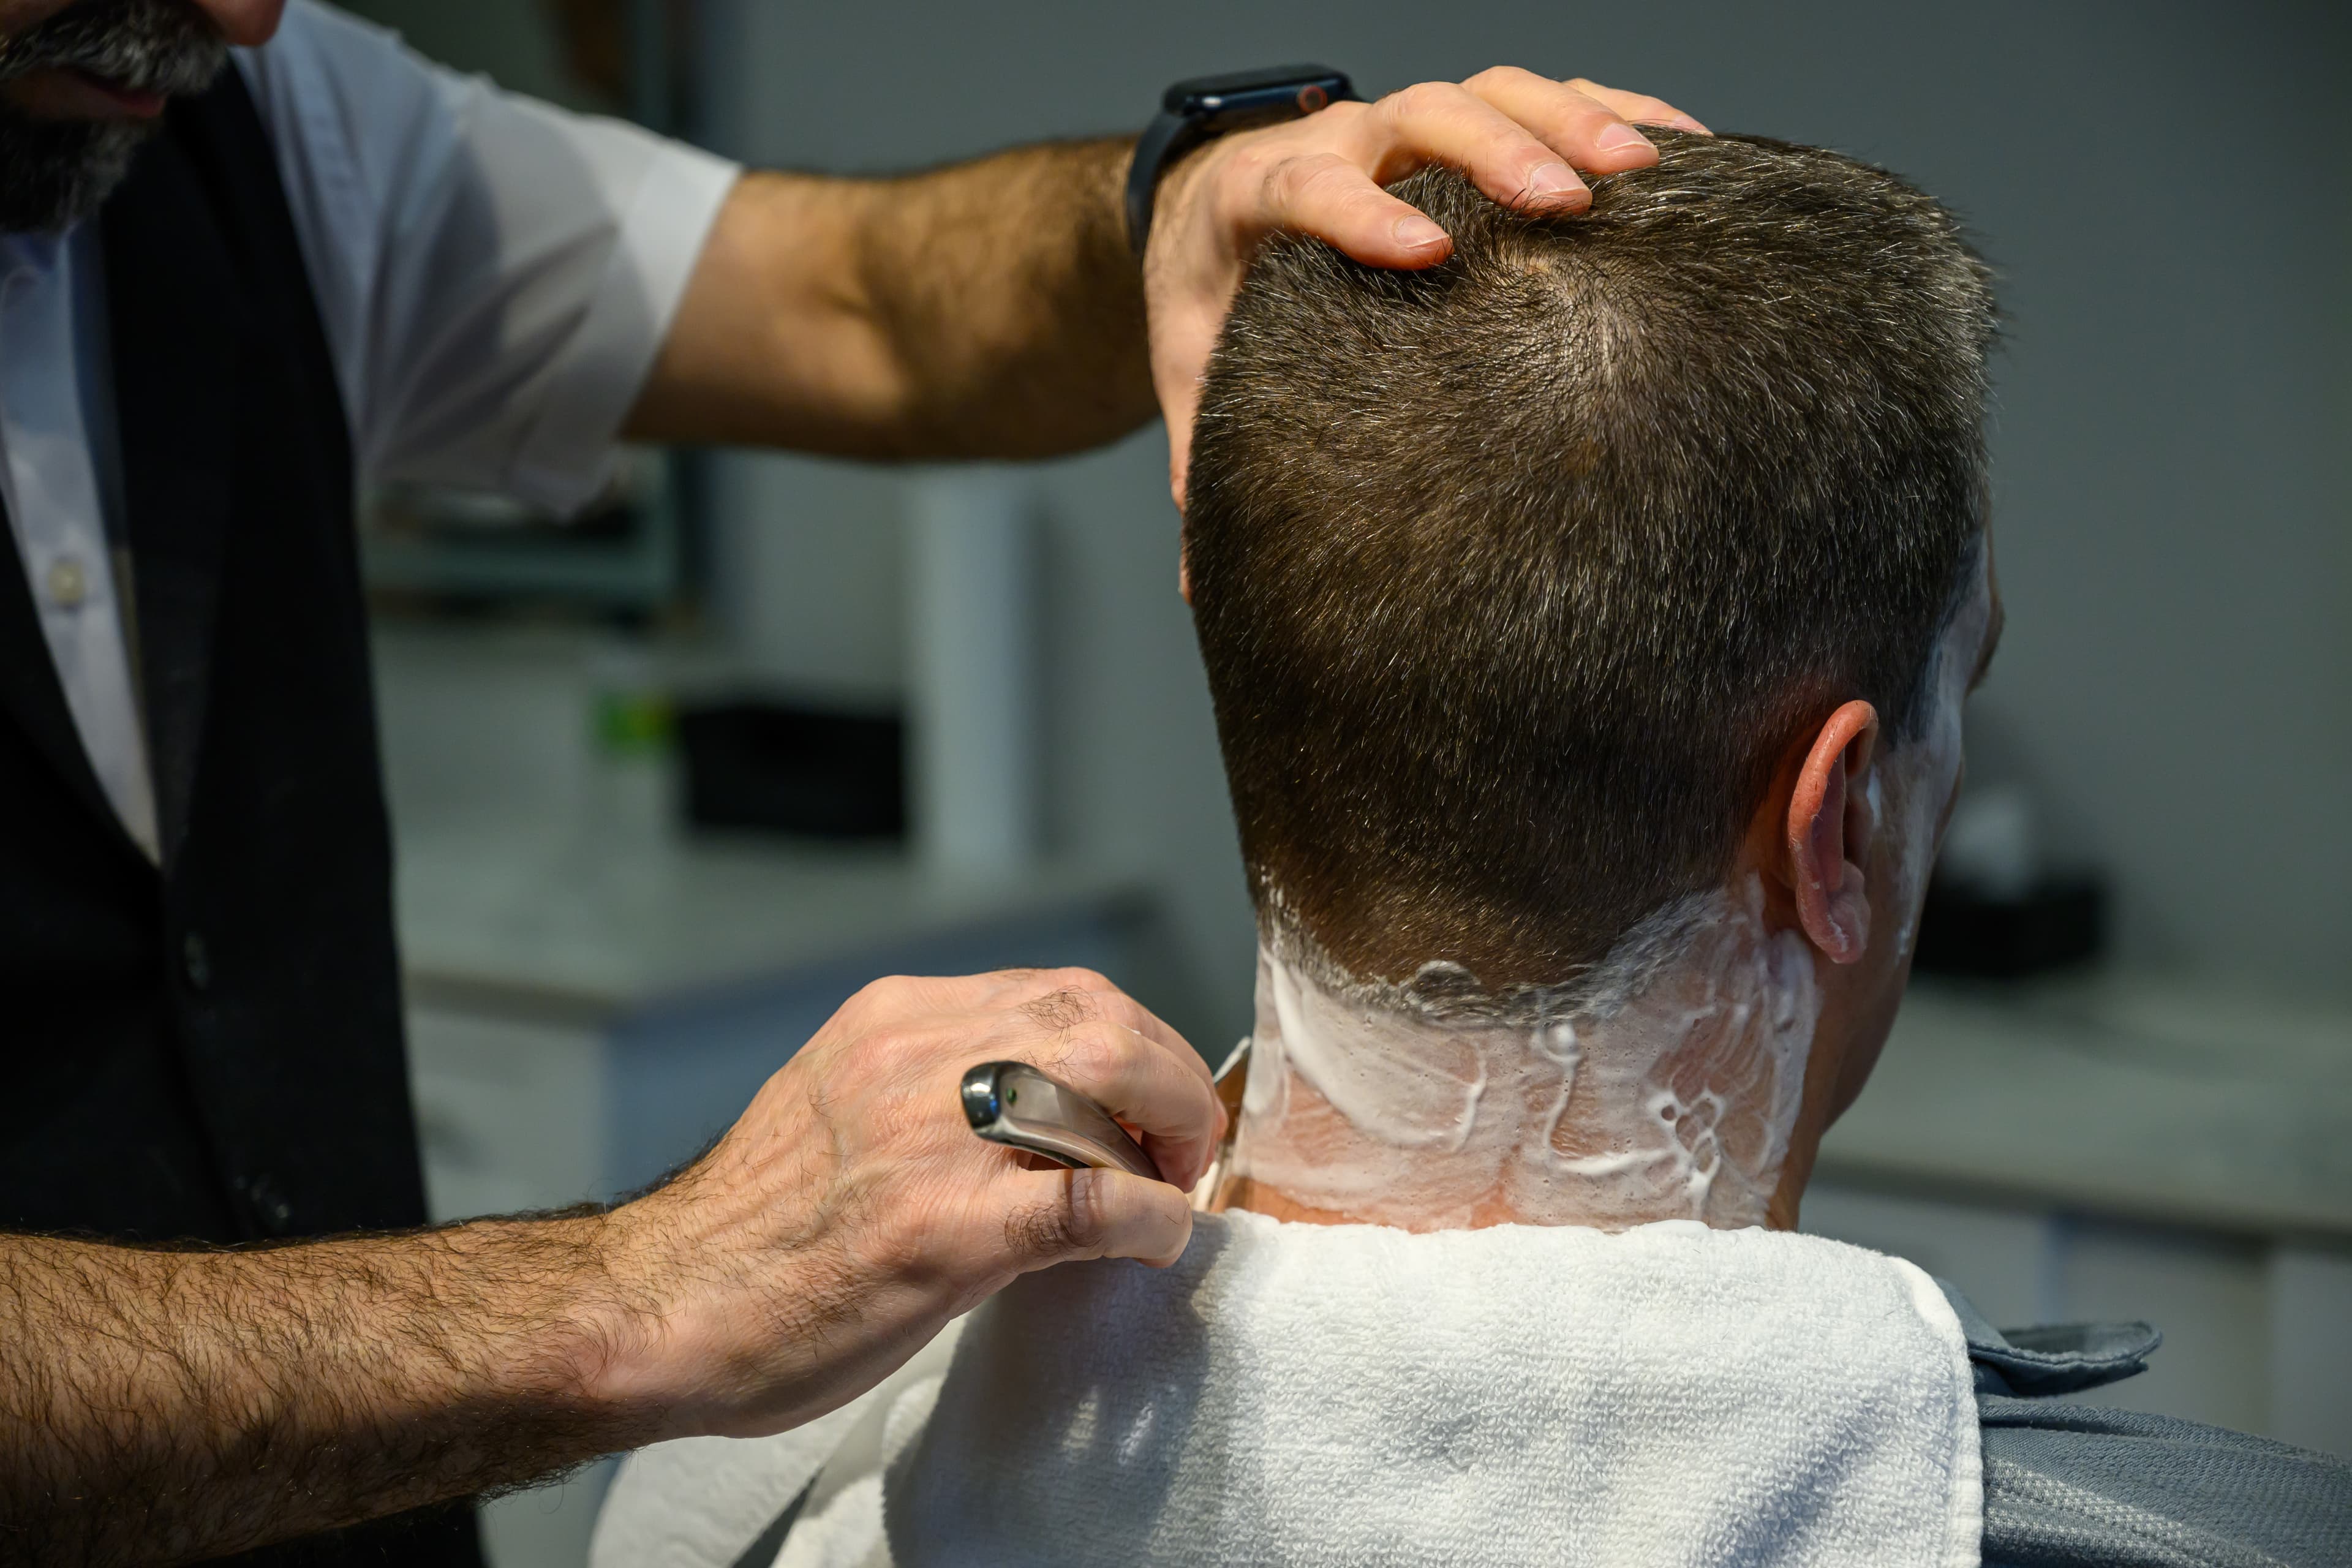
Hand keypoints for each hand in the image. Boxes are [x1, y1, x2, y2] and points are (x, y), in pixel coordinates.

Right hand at [586, 968, 1222, 1440]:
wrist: (657, 1309)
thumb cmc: (753, 1229)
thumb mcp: (846, 1105)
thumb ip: (935, 1082)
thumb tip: (1043, 1103)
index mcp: (894, 1020)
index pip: (1059, 992)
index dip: (1132, 1043)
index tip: (1149, 1099)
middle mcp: (915, 1054)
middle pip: (1100, 1017)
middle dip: (1170, 1076)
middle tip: (1184, 1144)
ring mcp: (930, 1137)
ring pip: (1106, 1076)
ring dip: (1170, 1131)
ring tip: (1174, 1183)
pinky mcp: (942, 1230)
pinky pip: (1089, 1201)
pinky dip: (1147, 1216)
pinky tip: (1155, 1240)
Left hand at [1145, 70, 1708, 512]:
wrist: (1212, 211)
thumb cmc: (1212, 295)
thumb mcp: (1197, 370)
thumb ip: (1206, 456)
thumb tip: (1206, 585)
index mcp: (1255, 194)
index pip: (1305, 185)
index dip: (1361, 213)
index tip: (1425, 251)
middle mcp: (1337, 139)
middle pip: (1417, 116)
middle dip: (1493, 150)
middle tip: (1566, 201)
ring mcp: (1405, 124)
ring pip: (1491, 93)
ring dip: (1569, 121)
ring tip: (1642, 174)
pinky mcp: (1461, 126)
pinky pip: (1543, 99)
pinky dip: (1613, 111)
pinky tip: (1683, 153)